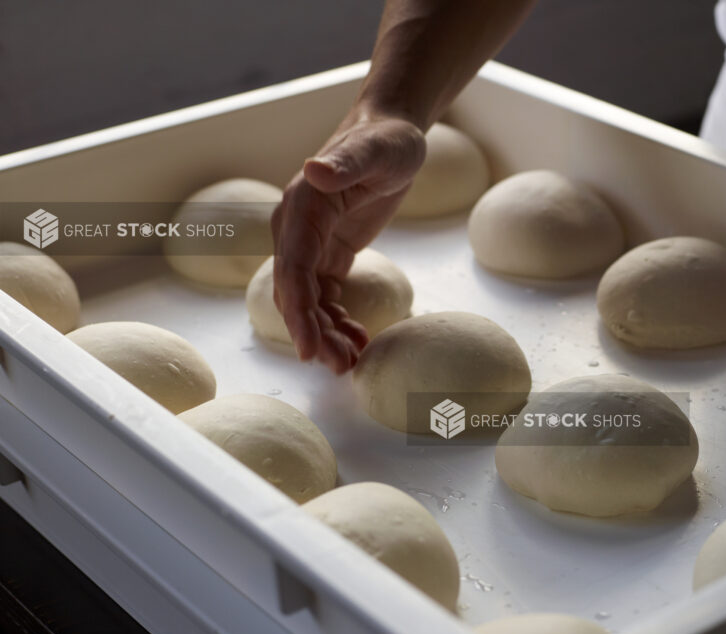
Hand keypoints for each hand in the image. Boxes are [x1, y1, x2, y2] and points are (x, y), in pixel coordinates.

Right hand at [271, 108, 425, 371]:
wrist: (391, 134)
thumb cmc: (387, 140)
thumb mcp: (376, 150)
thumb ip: (348, 162)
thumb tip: (315, 170)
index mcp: (302, 208)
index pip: (293, 268)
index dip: (298, 311)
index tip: (308, 347)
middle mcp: (297, 228)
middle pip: (296, 292)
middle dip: (312, 332)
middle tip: (339, 367)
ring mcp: (311, 241)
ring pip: (309, 299)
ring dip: (325, 332)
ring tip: (350, 362)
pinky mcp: (329, 251)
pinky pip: (325, 294)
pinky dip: (337, 319)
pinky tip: (357, 339)